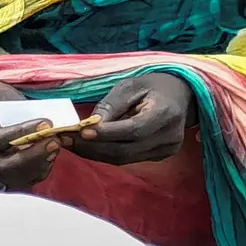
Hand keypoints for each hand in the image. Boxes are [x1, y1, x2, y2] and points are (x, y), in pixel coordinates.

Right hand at [0, 79, 61, 188]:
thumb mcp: (7, 99)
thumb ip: (26, 114)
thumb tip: (51, 126)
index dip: (23, 133)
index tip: (46, 124)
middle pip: (4, 165)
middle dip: (34, 155)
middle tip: (54, 141)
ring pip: (13, 176)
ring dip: (38, 165)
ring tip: (54, 148)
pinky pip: (20, 181)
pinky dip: (38, 171)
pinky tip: (48, 158)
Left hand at [66, 73, 192, 166]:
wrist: (181, 96)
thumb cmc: (152, 87)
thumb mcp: (130, 86)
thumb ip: (110, 105)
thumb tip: (89, 124)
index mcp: (166, 114)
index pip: (133, 130)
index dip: (106, 133)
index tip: (80, 131)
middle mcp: (170, 136)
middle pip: (125, 149)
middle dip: (91, 147)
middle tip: (64, 139)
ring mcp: (166, 149)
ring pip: (123, 158)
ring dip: (93, 153)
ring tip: (69, 143)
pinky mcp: (160, 156)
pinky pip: (127, 159)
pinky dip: (104, 154)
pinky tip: (87, 147)